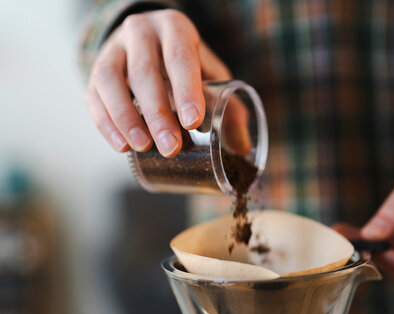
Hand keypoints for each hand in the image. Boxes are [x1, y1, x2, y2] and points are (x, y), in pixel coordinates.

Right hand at [85, 9, 249, 156]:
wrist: (149, 41)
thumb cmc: (186, 63)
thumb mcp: (211, 75)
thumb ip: (228, 107)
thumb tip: (243, 148)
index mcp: (175, 29)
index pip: (180, 58)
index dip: (187, 90)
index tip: (193, 123)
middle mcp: (141, 32)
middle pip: (144, 72)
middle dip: (158, 113)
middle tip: (171, 147)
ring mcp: (113, 49)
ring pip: (110, 81)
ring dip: (126, 118)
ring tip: (142, 147)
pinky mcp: (95, 70)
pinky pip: (93, 95)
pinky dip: (105, 123)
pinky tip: (121, 146)